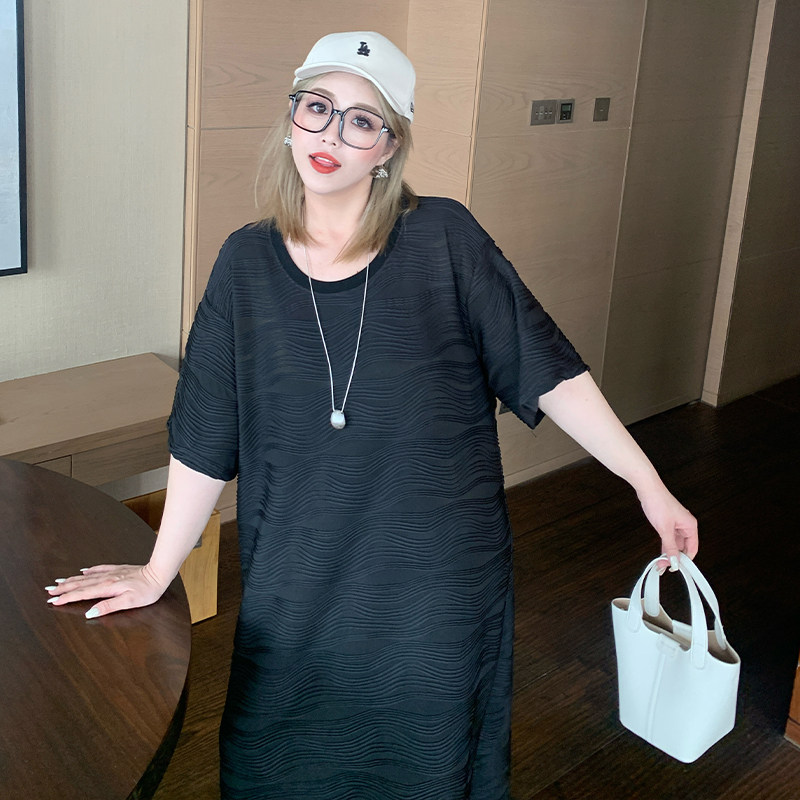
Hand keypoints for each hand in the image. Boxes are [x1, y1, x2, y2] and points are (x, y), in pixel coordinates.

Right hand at [45, 563, 169, 618]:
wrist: (159, 574)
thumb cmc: (147, 591)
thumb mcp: (129, 603)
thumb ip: (108, 607)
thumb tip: (89, 613)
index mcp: (107, 588)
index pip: (82, 594)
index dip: (67, 598)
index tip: (53, 601)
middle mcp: (106, 579)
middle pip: (80, 584)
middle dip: (64, 588)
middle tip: (49, 591)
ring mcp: (112, 573)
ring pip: (87, 576)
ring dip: (72, 579)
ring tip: (59, 581)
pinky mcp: (118, 569)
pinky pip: (99, 569)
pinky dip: (89, 571)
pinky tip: (84, 571)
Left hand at [637, 484, 698, 573]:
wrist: (647, 489)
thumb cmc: (659, 503)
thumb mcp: (665, 529)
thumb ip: (670, 546)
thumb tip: (674, 560)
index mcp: (690, 526)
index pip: (692, 548)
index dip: (686, 560)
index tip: (678, 568)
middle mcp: (685, 525)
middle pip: (684, 546)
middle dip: (675, 557)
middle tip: (666, 566)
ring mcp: (676, 523)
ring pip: (675, 543)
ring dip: (669, 552)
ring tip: (661, 563)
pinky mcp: (667, 522)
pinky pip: (669, 538)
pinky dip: (665, 545)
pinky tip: (661, 552)